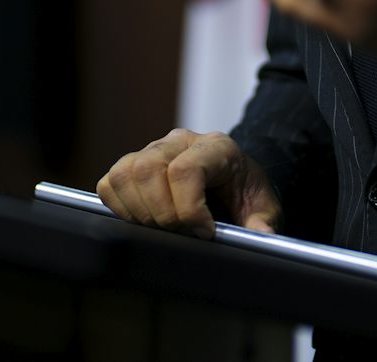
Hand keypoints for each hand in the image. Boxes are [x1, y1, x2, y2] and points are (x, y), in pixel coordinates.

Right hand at [95, 128, 280, 239]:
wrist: (235, 182)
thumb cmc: (246, 193)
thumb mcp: (265, 208)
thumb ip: (263, 222)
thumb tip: (260, 234)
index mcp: (216, 147)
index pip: (185, 169)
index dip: (188, 208)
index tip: (204, 232)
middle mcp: (180, 141)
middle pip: (148, 170)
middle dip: (162, 214)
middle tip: (182, 233)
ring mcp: (153, 150)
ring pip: (125, 175)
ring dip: (139, 212)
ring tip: (164, 229)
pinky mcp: (133, 164)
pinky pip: (110, 183)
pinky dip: (121, 208)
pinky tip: (145, 221)